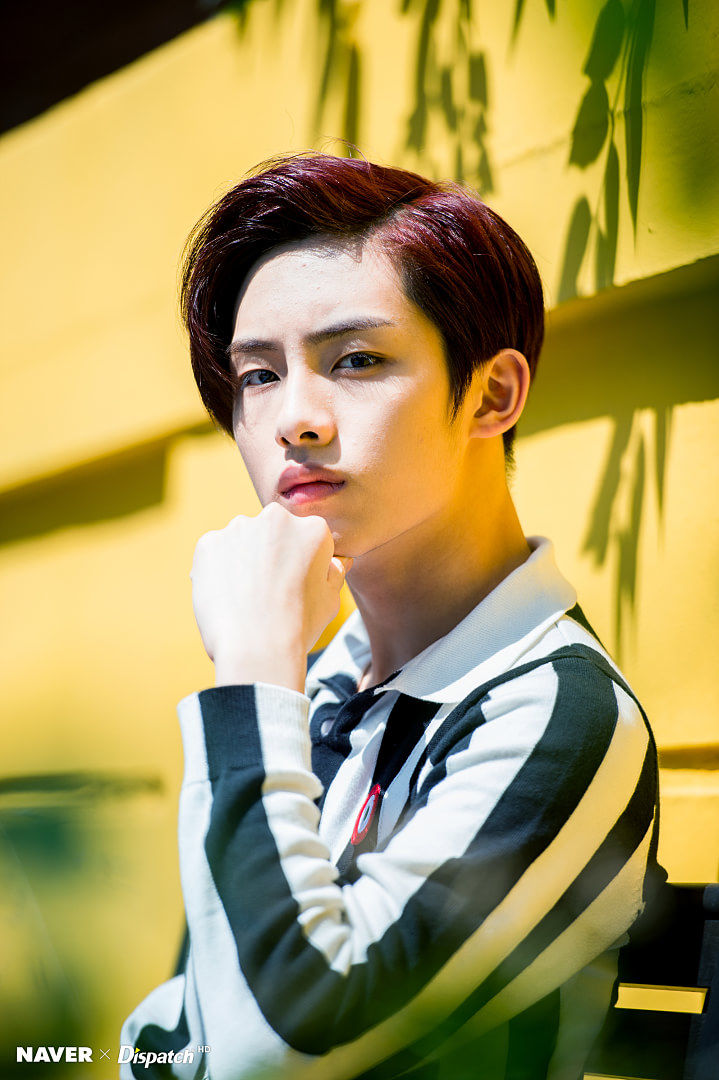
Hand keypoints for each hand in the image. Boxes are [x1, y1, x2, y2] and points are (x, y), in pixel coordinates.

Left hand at [190, 502, 352, 691]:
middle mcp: (276, 518)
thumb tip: (336, 561)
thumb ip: (334, 572)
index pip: (306, 538)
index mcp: (313, 529)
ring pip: (242, 540)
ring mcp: (238, 528)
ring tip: (245, 597)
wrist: (257, 649)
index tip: (295, 586)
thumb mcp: (331, 599)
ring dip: (243, 559)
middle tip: (269, 590)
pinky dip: (218, 569)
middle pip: (273, 533)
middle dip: (270, 553)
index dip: (300, 564)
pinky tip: (227, 596)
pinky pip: (215, 552)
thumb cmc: (299, 626)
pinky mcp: (209, 543)